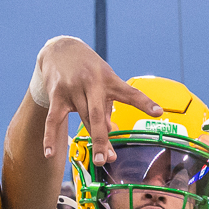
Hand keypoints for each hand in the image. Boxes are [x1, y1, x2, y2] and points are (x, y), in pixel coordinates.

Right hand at [29, 35, 162, 164]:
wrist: (60, 48)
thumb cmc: (89, 70)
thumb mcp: (105, 81)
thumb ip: (108, 108)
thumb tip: (110, 132)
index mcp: (109, 80)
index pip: (129, 92)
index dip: (144, 102)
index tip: (158, 112)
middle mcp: (92, 83)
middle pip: (98, 114)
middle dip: (103, 137)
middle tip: (109, 157)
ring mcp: (73, 89)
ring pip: (82, 119)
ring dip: (91, 140)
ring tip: (98, 160)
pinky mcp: (57, 94)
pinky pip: (53, 120)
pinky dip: (50, 137)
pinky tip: (49, 154)